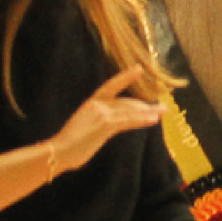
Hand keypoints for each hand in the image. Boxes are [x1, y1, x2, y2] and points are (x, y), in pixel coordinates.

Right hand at [50, 68, 165, 176]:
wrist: (58, 151)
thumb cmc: (68, 145)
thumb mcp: (84, 127)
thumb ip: (96, 123)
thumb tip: (107, 127)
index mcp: (91, 103)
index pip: (111, 86)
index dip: (125, 77)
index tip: (138, 69)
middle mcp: (97, 105)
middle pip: (126, 102)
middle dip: (144, 106)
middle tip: (161, 107)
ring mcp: (101, 114)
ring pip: (130, 110)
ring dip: (149, 111)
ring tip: (163, 111)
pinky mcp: (105, 124)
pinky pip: (128, 120)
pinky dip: (142, 119)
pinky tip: (153, 119)